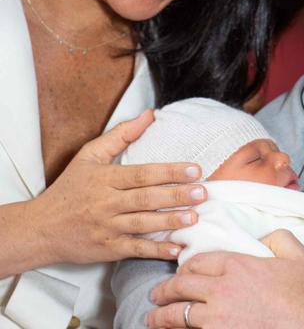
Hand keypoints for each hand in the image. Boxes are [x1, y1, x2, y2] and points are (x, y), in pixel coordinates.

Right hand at [26, 110, 206, 267]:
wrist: (40, 228)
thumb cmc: (69, 189)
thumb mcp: (89, 156)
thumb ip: (121, 135)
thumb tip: (150, 115)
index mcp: (105, 179)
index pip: (142, 174)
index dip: (170, 172)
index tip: (195, 169)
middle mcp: (106, 203)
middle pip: (146, 198)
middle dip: (176, 196)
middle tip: (202, 192)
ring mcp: (106, 227)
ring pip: (142, 224)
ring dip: (170, 222)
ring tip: (194, 217)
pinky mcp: (107, 249)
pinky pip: (134, 249)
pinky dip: (155, 250)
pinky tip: (176, 248)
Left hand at [147, 229, 303, 328]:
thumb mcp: (299, 256)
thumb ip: (278, 238)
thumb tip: (264, 238)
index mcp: (239, 266)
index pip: (198, 262)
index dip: (186, 267)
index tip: (181, 272)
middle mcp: (223, 290)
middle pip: (181, 287)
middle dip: (164, 291)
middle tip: (157, 295)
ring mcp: (219, 319)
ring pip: (177, 316)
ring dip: (161, 316)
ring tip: (153, 318)